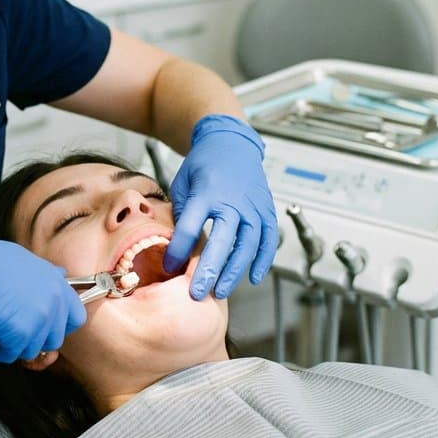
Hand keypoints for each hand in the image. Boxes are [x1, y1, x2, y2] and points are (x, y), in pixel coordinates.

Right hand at [0, 228, 86, 362]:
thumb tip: (59, 275)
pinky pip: (9, 356)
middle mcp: (53, 303)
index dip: (61, 325)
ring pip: (31, 350)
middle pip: (54, 339)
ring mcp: (38, 322)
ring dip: (13, 345)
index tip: (47, 327)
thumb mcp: (24, 260)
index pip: (76, 316)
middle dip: (35, 339)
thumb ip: (45, 274)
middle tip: (16, 332)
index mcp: (56, 284)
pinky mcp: (19, 337)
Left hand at [163, 114, 278, 299]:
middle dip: (208, 270)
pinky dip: (262, 261)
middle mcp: (232, 201)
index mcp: (206, 192)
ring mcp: (253, 207)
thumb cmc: (202, 165)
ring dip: (234, 272)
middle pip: (222, 242)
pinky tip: (252, 278)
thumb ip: (180, 213)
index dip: (179, 249)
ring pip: (247, 246)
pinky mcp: (266, 211)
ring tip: (220, 291)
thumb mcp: (182, 183)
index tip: (169, 267)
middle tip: (197, 294)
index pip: (190, 226)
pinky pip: (268, 241)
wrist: (231, 144)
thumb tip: (174, 249)